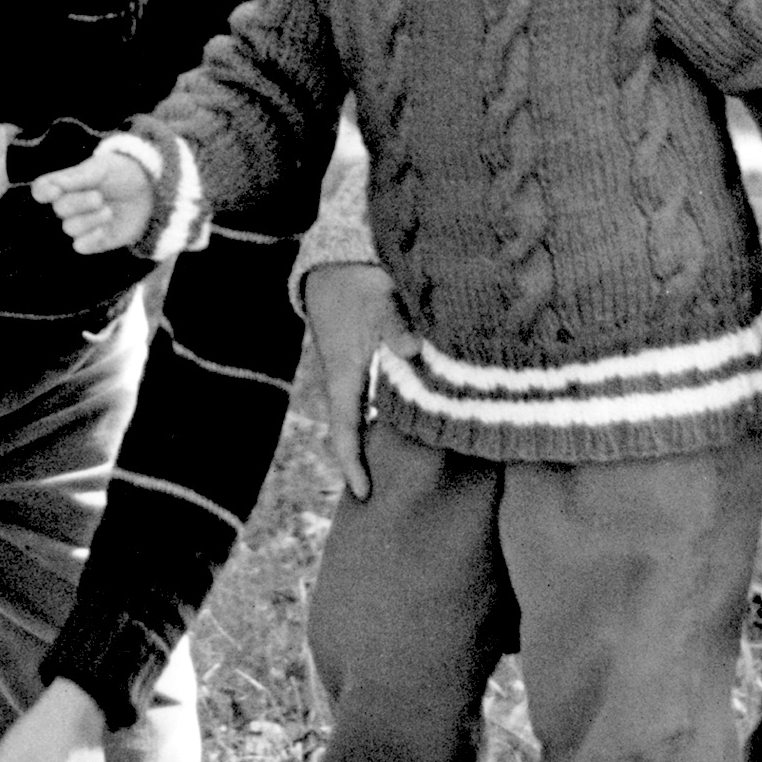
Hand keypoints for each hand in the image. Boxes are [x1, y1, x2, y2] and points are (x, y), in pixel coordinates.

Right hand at [33, 144, 151, 254]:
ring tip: (108, 210)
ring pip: (70, 228)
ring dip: (90, 219)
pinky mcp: (94, 240)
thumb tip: (51, 186)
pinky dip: (91, 238)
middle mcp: (69, 205)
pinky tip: (104, 229)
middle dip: (78, 203)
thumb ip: (76, 177)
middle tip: (99, 197)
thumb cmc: (122, 174)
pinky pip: (81, 246)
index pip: (41, 190)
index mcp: (66, 184)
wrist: (150, 192)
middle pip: (59, 210)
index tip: (55, 191)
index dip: (43, 192)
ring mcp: (81, 223)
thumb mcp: (102, 168)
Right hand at [303, 263, 415, 499]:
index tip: (364, 494)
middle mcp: (349, 384)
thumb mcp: (378, 299)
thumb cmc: (357, 285)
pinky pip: (383, 400)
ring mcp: (359, 376)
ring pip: (371, 418)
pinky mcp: (371, 365)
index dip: (352, 464)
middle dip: (374, 463)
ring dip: (387, 440)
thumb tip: (412, 349)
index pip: (344, 430)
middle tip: (397, 495)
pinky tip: (424, 420)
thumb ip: (396, 323)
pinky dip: (399, 415)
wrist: (336, 266)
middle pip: (359, 434)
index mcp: (343, 377)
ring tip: (416, 467)